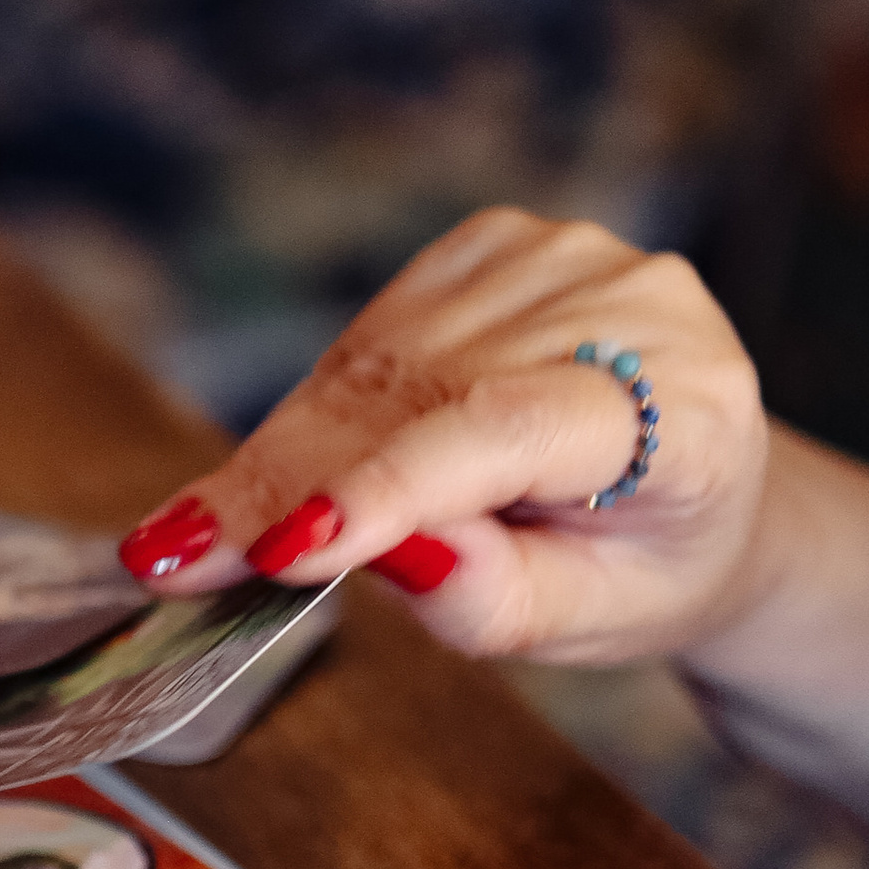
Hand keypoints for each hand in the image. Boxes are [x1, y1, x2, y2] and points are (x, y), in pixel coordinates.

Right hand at [117, 210, 769, 666]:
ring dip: (283, 453)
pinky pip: (372, 333)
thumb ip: (496, 598)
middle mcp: (637, 306)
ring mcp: (563, 257)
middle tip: (175, 559)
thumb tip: (393, 550)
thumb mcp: (589, 623)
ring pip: (378, 361)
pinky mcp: (496, 244)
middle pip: (423, 393)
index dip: (386, 483)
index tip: (280, 548)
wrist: (691, 490)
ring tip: (210, 535)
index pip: (510, 427)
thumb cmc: (641, 567)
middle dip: (288, 484)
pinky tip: (293, 468)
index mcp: (692, 410)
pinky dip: (317, 409)